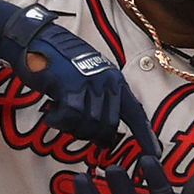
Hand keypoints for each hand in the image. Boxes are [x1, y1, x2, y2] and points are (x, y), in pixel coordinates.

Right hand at [0, 4, 159, 155]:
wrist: (38, 39)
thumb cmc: (60, 61)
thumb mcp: (89, 77)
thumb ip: (100, 99)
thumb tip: (105, 132)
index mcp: (115, 80)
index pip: (136, 112)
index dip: (146, 135)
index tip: (155, 154)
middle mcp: (107, 81)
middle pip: (109, 125)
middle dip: (95, 136)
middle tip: (78, 133)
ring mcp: (90, 83)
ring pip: (89, 124)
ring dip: (73, 128)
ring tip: (61, 119)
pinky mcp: (70, 85)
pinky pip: (69, 117)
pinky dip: (58, 121)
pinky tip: (51, 115)